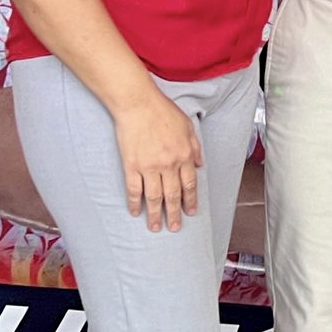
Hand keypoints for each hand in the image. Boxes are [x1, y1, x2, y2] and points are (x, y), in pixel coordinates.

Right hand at [112, 90, 204, 232]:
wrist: (138, 104)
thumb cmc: (163, 111)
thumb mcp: (188, 126)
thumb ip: (195, 146)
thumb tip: (200, 164)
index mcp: (185, 154)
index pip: (189, 183)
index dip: (190, 200)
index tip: (190, 212)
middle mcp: (169, 164)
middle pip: (173, 195)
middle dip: (175, 213)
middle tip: (174, 228)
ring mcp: (149, 166)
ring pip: (154, 197)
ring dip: (155, 214)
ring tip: (155, 227)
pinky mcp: (132, 166)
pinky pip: (134, 190)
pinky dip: (135, 203)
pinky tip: (136, 212)